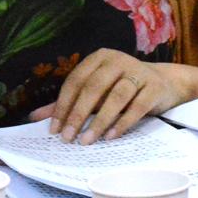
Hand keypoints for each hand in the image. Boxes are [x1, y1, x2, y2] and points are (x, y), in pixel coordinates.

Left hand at [28, 49, 187, 144]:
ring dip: (99, 121)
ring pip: (116, 96)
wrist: (163, 82)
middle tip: (68, 138)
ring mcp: (138, 71)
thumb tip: (35, 118)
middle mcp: (117, 60)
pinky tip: (111, 136)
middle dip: (78, 114)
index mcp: (99, 58)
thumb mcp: (95, 92)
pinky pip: (137, 106)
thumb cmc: (121, 87)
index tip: (54, 129)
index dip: (63, 105)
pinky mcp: (154, 86)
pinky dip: (123, 122)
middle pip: (93, 87)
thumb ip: (68, 102)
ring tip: (87, 140)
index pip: (75, 80)